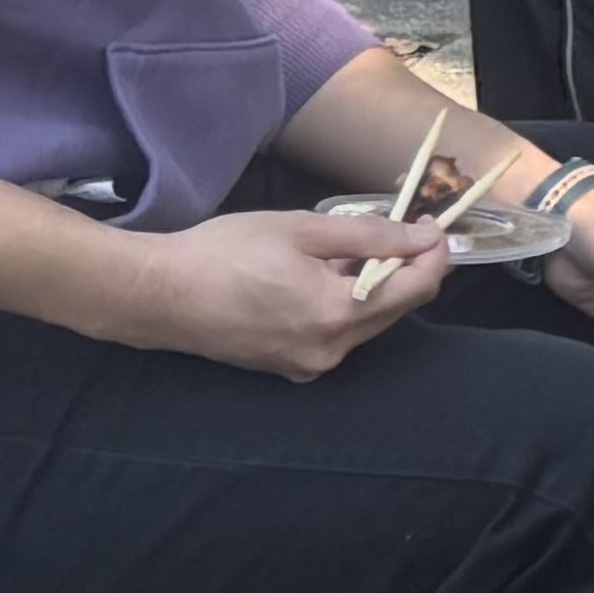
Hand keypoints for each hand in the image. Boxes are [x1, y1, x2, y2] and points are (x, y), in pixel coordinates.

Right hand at [110, 210, 447, 377]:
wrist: (158, 295)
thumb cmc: (225, 253)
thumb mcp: (303, 230)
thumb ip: (371, 235)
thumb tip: (423, 237)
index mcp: (337, 316)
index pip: (416, 290)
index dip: (434, 254)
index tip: (433, 224)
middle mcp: (329, 352)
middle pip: (394, 308)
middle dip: (404, 268)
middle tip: (399, 228)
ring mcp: (307, 367)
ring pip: (365, 321)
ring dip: (370, 285)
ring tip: (345, 249)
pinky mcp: (287, 368)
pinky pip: (334, 334)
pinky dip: (341, 304)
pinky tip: (319, 277)